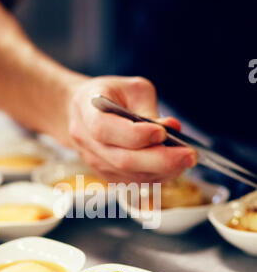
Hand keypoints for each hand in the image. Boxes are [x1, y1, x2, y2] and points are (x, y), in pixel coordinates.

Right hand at [68, 76, 197, 182]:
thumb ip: (149, 109)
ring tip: (187, 160)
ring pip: (131, 175)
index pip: (104, 129)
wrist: (82, 112)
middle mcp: (86, 142)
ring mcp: (95, 163)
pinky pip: (134, 182)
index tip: (162, 132)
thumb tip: (172, 129)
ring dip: (163, 170)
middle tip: (189, 155)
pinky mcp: (108, 176)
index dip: (135, 135)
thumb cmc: (111, 95)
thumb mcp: (131, 89)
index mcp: (86, 112)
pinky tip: (174, 167)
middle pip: (122, 160)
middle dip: (160, 160)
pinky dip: (157, 176)